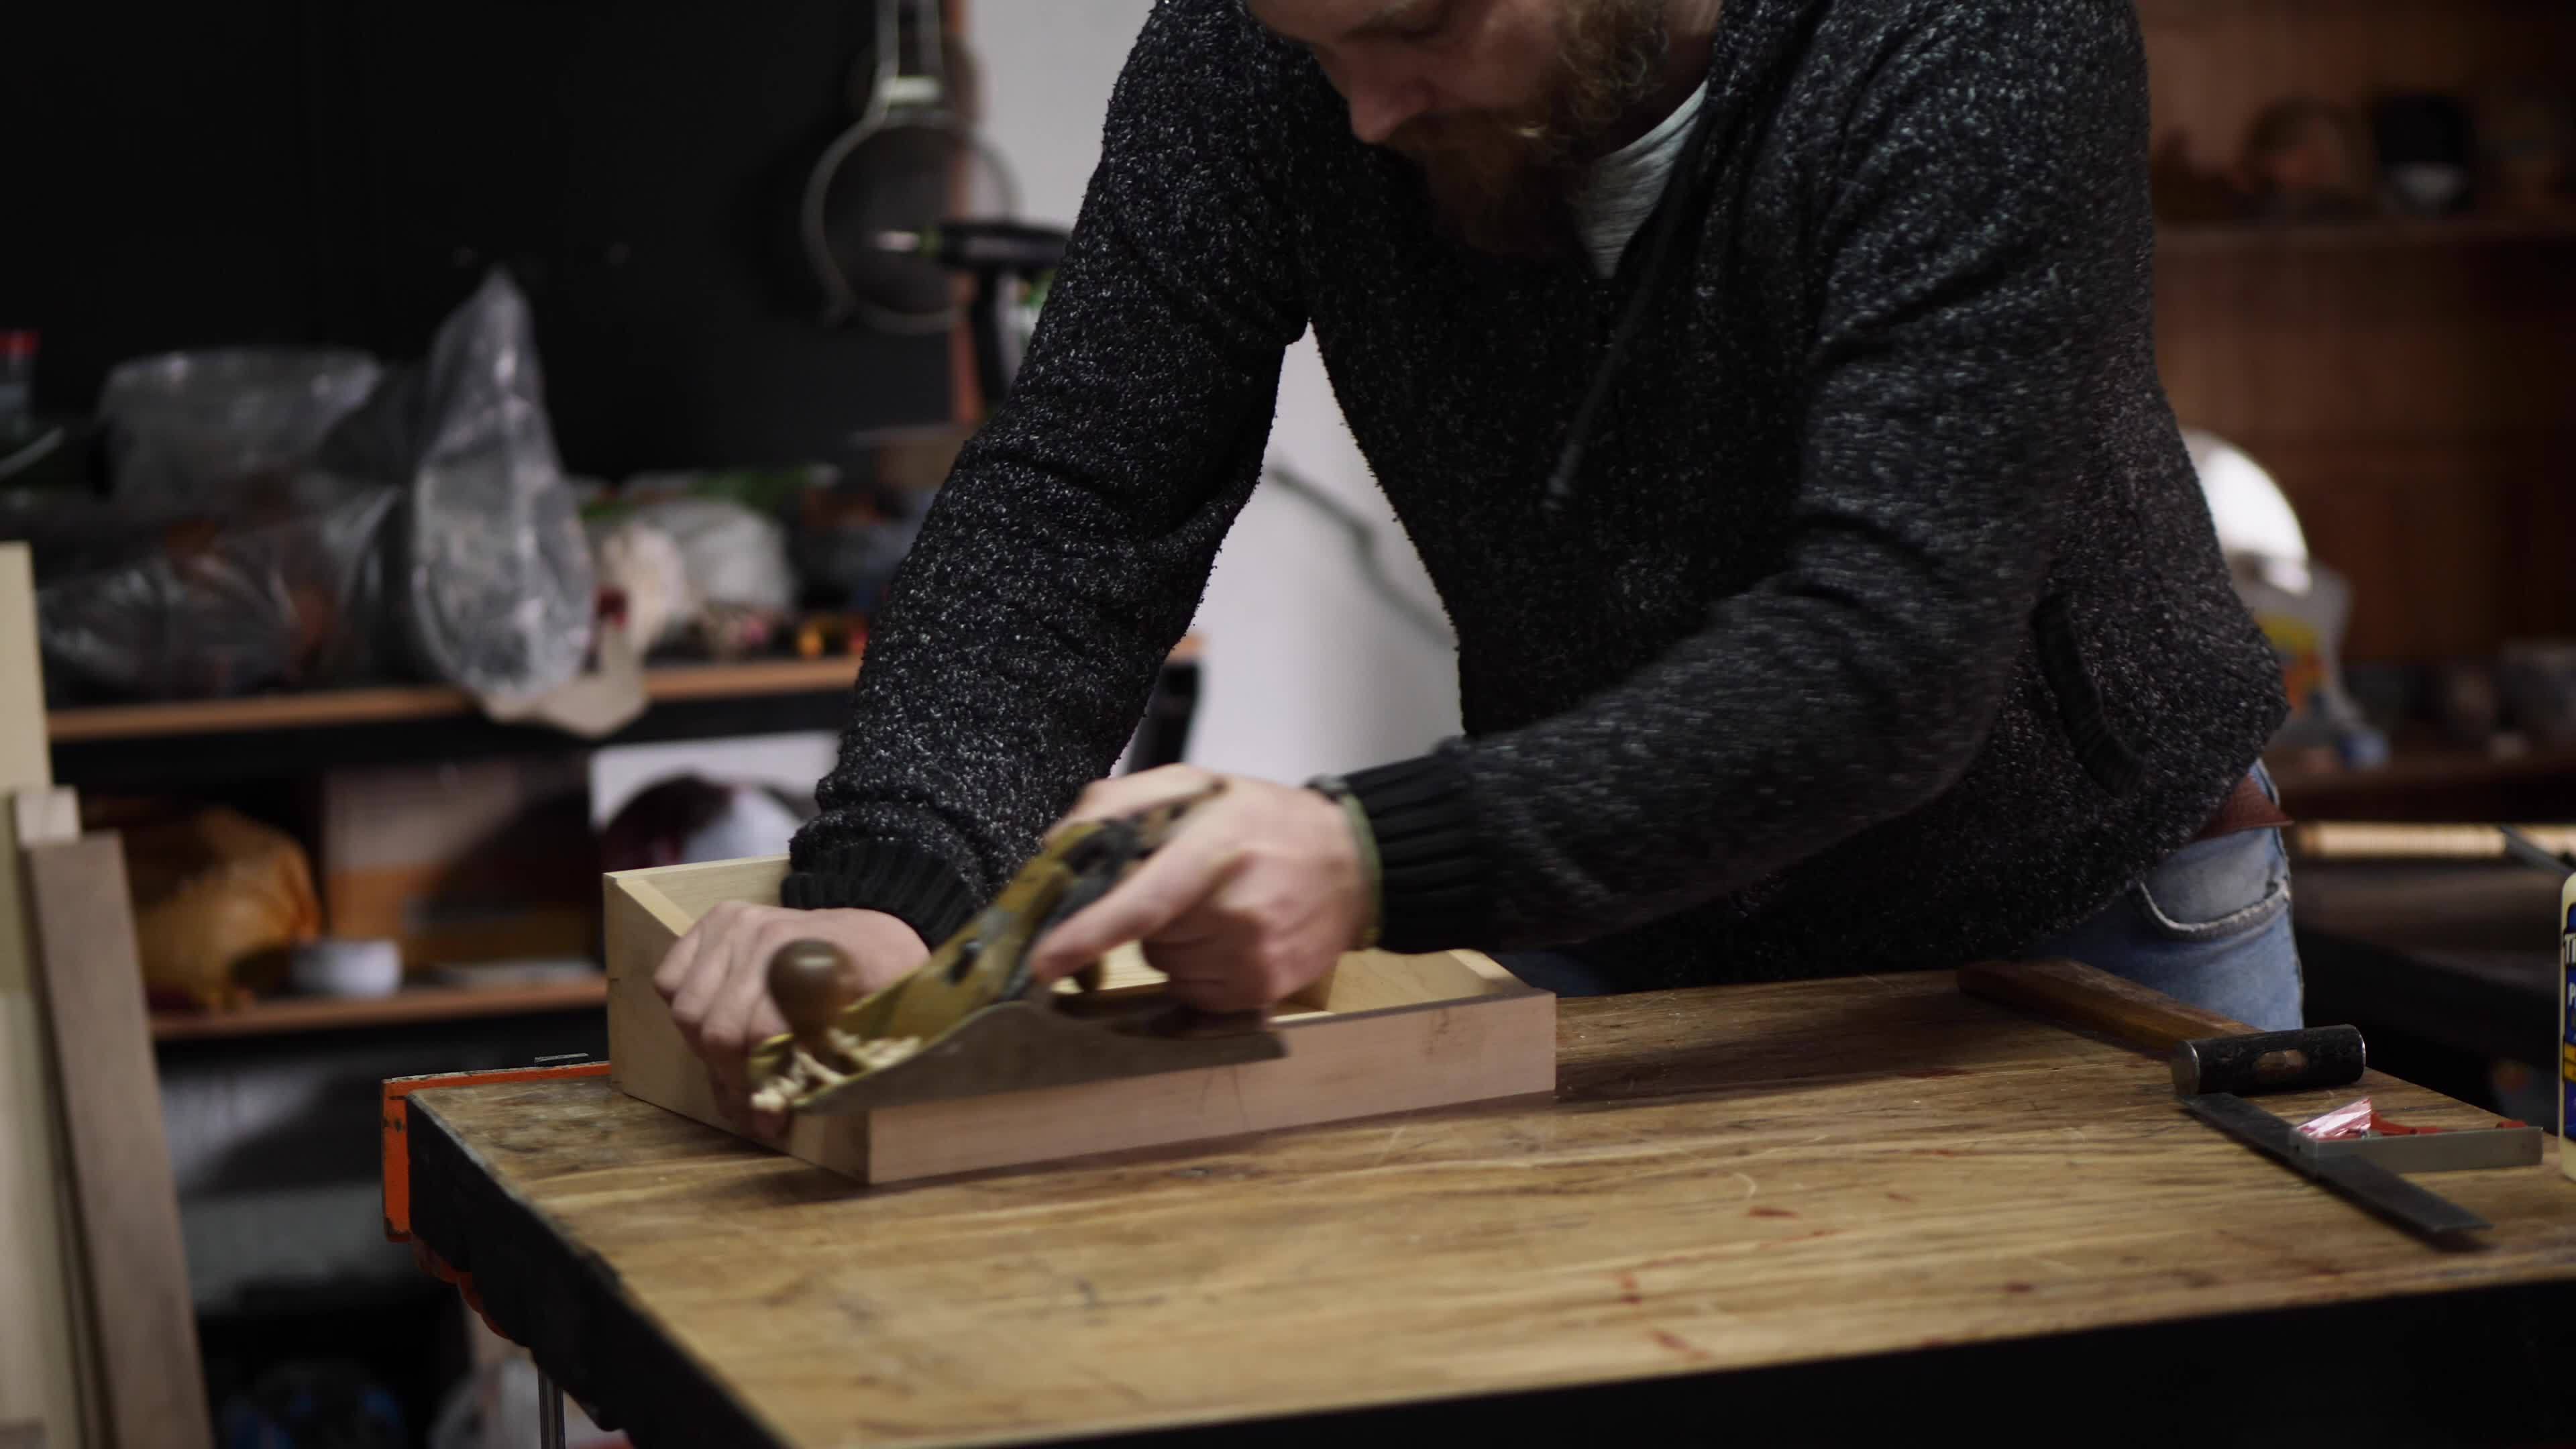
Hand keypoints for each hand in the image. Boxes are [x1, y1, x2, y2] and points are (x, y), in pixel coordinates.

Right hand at [652, 904, 926, 1139]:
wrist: (877, 934)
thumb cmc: (880, 984)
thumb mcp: (871, 1026)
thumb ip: (823, 1065)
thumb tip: (768, 1121)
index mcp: (811, 959)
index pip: (763, 1036)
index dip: (763, 1086)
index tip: (771, 1121)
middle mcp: (766, 935)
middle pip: (718, 1029)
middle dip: (732, 1078)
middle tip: (750, 1104)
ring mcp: (737, 925)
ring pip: (688, 1010)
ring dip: (707, 1051)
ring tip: (736, 1069)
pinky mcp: (717, 921)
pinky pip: (671, 979)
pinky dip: (686, 1010)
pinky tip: (715, 1026)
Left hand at [1022, 765, 1368, 1010]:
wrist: (1354, 867)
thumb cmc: (1265, 820)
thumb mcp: (1197, 785)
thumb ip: (1121, 803)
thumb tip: (1054, 846)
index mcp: (1217, 848)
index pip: (1143, 901)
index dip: (1088, 932)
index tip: (1044, 960)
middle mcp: (1237, 911)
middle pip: (1146, 937)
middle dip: (1149, 915)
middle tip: (1189, 882)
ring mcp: (1253, 959)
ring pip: (1166, 967)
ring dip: (1175, 943)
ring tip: (1218, 907)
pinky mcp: (1261, 992)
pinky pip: (1193, 991)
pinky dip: (1197, 968)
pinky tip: (1230, 936)